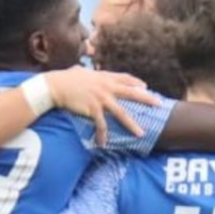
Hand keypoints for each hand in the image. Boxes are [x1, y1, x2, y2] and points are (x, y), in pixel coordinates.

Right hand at [43, 68, 159, 146]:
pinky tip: (103, 143)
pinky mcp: (93, 109)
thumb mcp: (81, 71)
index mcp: (105, 77)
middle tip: (159, 104)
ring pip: (121, 113)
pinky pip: (101, 124)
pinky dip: (103, 135)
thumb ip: (88, 73)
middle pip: (131, 93)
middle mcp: (106, 87)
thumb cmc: (65, 78)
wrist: (56, 86)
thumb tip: (82, 69)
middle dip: (146, 99)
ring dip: (132, 124)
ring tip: (141, 133)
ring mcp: (101, 98)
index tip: (145, 87)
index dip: (137, 83)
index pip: (125, 78)